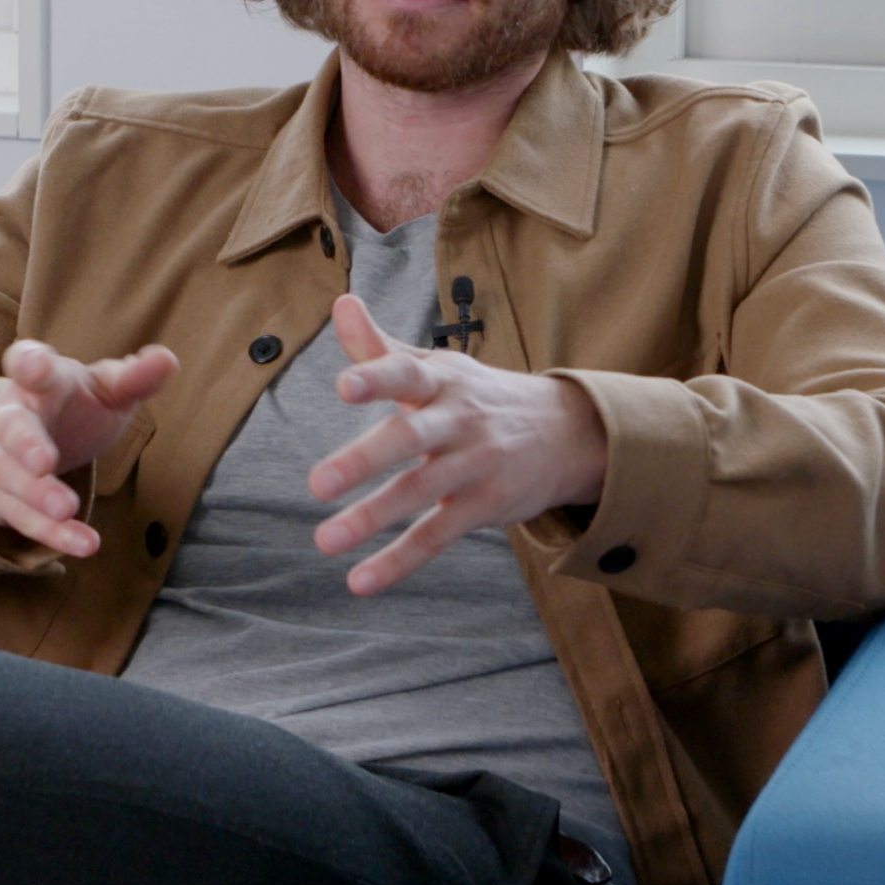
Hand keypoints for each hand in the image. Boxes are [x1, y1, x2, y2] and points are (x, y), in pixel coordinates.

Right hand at [0, 340, 177, 558]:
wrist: (33, 444)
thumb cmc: (76, 408)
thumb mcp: (107, 390)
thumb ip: (135, 378)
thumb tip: (168, 360)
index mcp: (38, 381)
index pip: (26, 363)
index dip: (30, 363)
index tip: (36, 366)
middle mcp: (8, 415)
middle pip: (10, 428)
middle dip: (25, 445)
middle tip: (44, 464)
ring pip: (9, 479)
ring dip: (37, 496)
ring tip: (68, 509)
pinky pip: (21, 518)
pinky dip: (52, 533)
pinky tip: (84, 544)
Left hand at [308, 294, 607, 595]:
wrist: (566, 432)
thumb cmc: (479, 397)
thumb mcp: (437, 366)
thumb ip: (381, 347)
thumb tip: (340, 303)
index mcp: (442, 380)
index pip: (407, 373)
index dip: (376, 378)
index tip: (344, 386)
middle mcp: (459, 420)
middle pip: (411, 438)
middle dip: (365, 459)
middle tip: (317, 484)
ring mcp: (474, 465)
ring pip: (420, 492)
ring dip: (372, 518)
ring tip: (325, 540)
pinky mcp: (485, 506)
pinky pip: (437, 536)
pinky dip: (398, 560)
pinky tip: (360, 581)